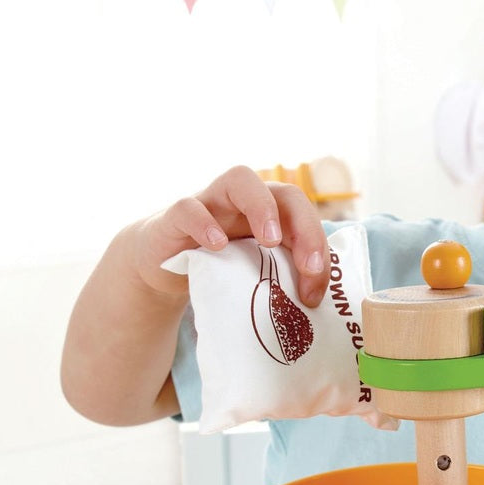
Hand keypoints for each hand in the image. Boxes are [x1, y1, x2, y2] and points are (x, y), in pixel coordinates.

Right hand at [136, 165, 330, 305]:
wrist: (165, 270)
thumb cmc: (220, 270)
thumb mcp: (256, 277)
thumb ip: (283, 280)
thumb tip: (313, 305)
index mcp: (272, 215)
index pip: (305, 218)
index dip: (317, 247)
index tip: (314, 291)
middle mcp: (246, 201)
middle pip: (284, 192)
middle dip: (304, 227)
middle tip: (309, 267)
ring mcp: (211, 202)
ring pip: (240, 179)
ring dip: (261, 207)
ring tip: (270, 241)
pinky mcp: (176, 217)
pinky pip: (188, 207)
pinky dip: (204, 224)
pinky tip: (217, 246)